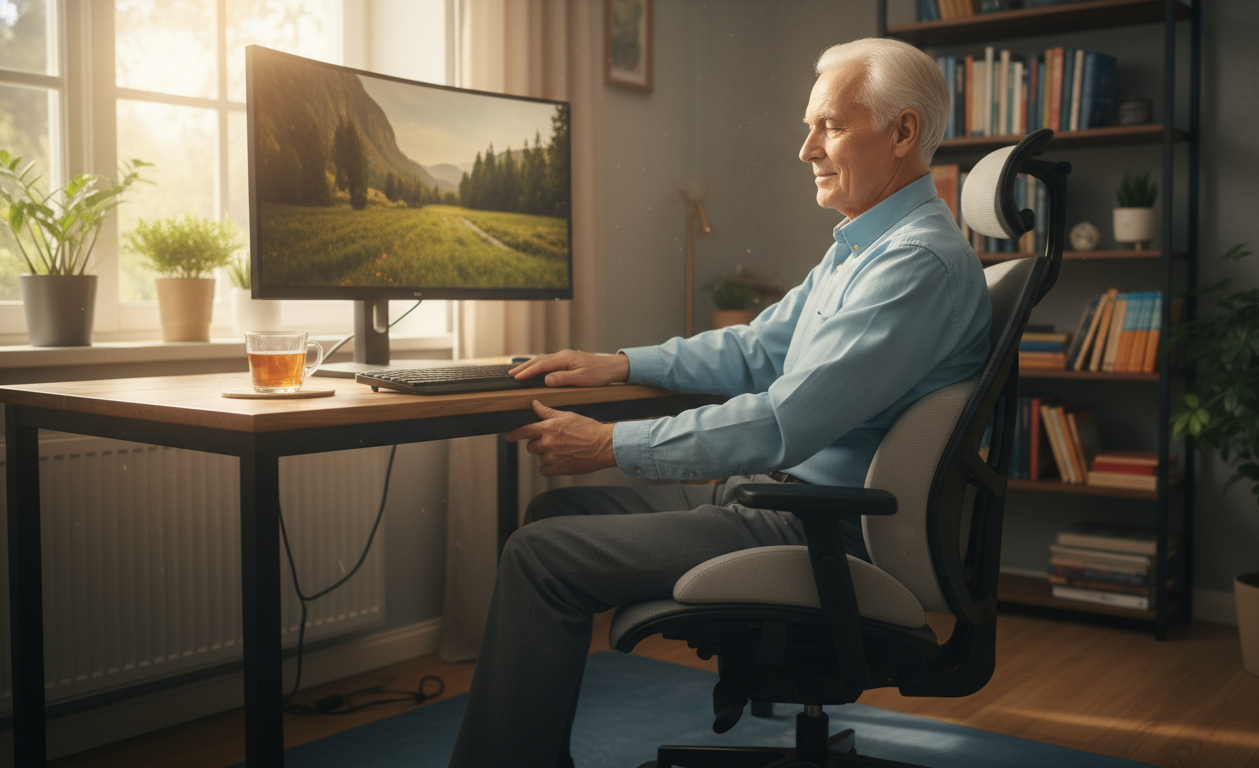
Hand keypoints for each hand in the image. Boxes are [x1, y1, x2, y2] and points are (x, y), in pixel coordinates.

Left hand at [506, 400, 617, 475]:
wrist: (603, 445)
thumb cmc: (588, 429)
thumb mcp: (567, 416)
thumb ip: (547, 412)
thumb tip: (534, 404)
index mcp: (548, 428)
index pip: (524, 431)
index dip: (513, 434)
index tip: (508, 436)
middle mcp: (548, 443)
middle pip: (530, 447)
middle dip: (537, 444)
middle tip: (552, 441)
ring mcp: (552, 458)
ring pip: (540, 457)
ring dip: (547, 454)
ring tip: (563, 449)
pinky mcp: (559, 469)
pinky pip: (544, 470)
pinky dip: (550, 466)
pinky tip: (561, 460)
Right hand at [509, 349, 629, 387]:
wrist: (612, 366)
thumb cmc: (599, 373)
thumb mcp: (582, 379)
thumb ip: (563, 378)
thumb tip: (546, 379)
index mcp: (565, 359)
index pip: (541, 365)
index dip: (527, 372)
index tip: (516, 378)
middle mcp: (563, 355)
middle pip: (538, 360)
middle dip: (524, 367)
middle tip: (510, 375)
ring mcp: (565, 356)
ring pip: (542, 360)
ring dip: (529, 366)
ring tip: (518, 372)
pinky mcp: (568, 360)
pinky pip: (548, 361)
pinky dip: (538, 365)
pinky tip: (536, 369)